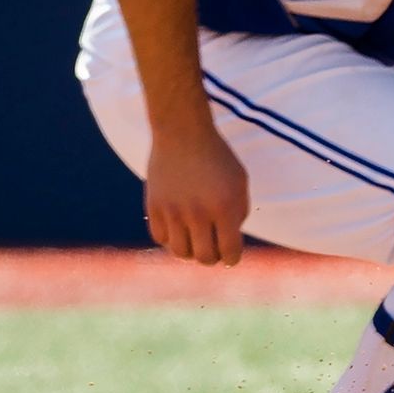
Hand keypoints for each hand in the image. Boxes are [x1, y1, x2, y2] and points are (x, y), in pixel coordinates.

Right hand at [144, 122, 248, 265]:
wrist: (183, 133)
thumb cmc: (218, 158)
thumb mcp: (239, 183)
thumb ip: (238, 214)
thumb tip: (229, 244)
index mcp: (225, 207)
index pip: (230, 251)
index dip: (232, 259)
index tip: (230, 256)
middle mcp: (198, 212)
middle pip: (204, 258)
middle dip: (211, 258)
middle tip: (213, 248)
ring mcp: (173, 211)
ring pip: (180, 252)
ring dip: (190, 250)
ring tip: (195, 239)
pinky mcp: (154, 206)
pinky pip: (160, 238)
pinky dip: (170, 238)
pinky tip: (178, 228)